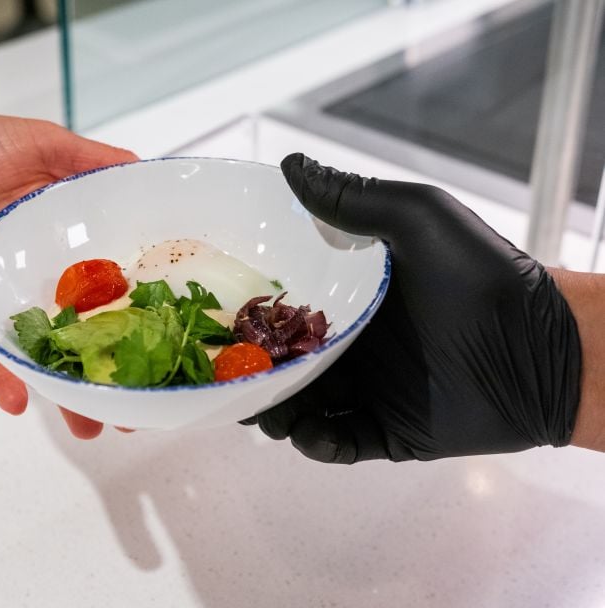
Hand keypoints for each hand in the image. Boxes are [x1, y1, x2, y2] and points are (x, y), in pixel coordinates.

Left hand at [0, 88, 135, 437]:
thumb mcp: (41, 142)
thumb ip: (88, 158)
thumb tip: (141, 168)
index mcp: (71, 236)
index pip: (116, 281)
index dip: (142, 311)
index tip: (170, 342)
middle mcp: (46, 271)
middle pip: (85, 327)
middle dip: (109, 367)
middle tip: (135, 406)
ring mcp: (9, 292)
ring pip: (43, 347)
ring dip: (64, 386)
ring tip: (90, 423)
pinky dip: (2, 374)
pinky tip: (21, 402)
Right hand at [245, 153, 581, 462]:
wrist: (544, 346)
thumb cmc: (484, 273)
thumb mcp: (418, 218)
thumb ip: (354, 197)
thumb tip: (290, 165)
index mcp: (351, 301)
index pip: (284, 311)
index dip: (250, 317)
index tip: (220, 320)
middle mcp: (354, 346)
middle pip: (285, 364)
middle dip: (254, 372)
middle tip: (230, 374)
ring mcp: (369, 391)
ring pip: (302, 408)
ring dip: (276, 413)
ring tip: (264, 411)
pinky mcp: (389, 432)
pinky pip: (340, 443)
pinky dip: (318, 444)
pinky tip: (309, 432)